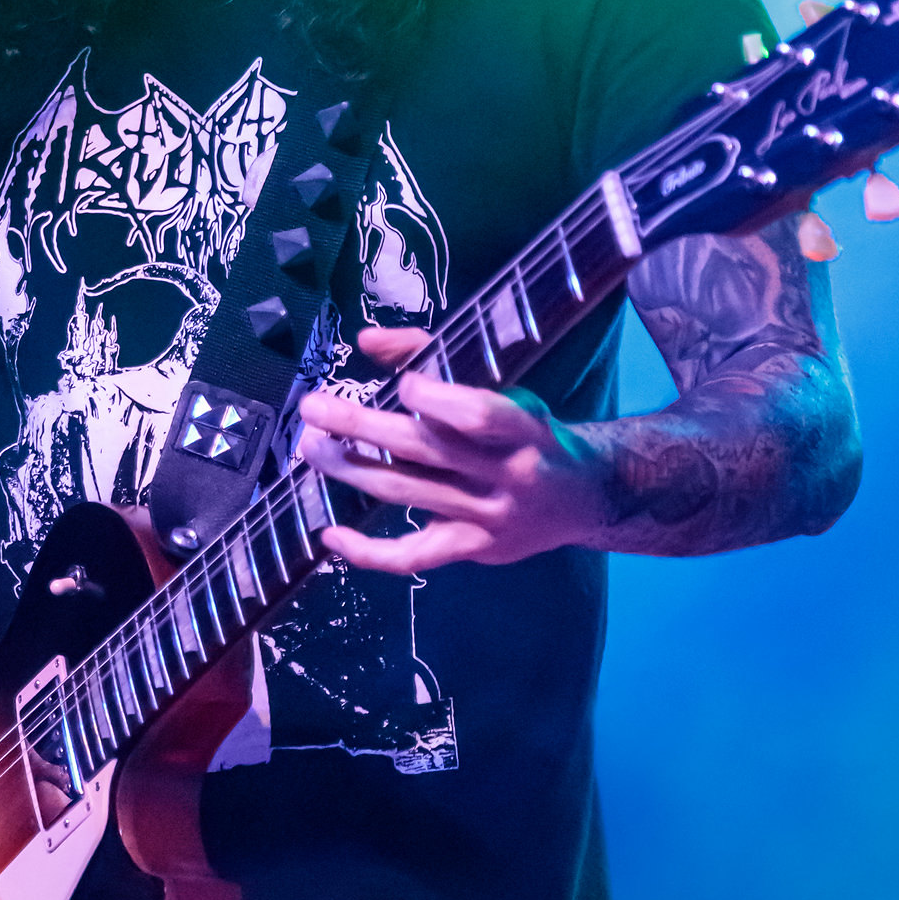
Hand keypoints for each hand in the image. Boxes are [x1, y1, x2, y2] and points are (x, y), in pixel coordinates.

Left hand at [297, 327, 599, 574]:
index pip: (478, 415)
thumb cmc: (533, 433)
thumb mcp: (506, 388)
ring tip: (310, 448)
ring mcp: (490, 519)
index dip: (434, 398)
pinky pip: (413, 557)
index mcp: (524, 428)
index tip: (400, 382)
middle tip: (313, 408)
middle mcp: (510, 476)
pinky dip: (368, 551)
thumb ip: (435, 358)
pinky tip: (330, 534)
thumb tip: (365, 342)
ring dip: (351, 470)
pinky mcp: (474, 550)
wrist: (587, 498)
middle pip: (427, 451)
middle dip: (362, 427)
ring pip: (409, 494)